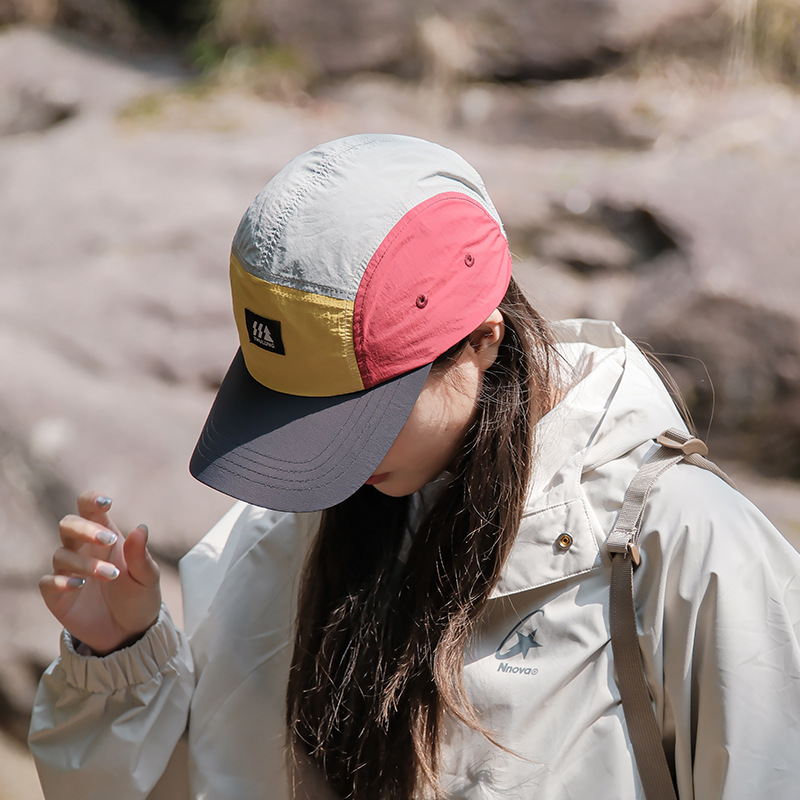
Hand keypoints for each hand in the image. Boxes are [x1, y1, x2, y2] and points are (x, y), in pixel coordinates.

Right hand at [39, 492, 161, 654]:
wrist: (131, 633)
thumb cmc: (139, 597)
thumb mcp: (147, 576)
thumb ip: (141, 555)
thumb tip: (140, 528)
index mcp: (106, 536)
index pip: (89, 509)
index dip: (92, 500)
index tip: (106, 502)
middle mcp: (83, 550)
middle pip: (68, 525)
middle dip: (85, 529)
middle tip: (109, 540)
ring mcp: (68, 572)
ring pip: (61, 554)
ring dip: (85, 562)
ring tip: (111, 574)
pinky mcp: (57, 595)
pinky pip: (47, 582)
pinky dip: (61, 581)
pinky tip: (79, 584)